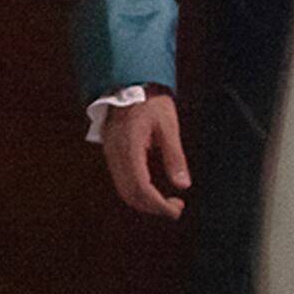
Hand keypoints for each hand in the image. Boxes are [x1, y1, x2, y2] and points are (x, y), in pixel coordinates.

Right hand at [102, 92, 188, 219]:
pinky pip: (121, 180)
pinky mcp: (111, 153)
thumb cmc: (150, 101)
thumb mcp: (168, 126)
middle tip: (176, 208)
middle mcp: (115, 155)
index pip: (141, 188)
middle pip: (130, 194)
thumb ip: (174, 157)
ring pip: (123, 190)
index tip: (176, 210)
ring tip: (167, 202)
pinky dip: (137, 191)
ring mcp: (110, 155)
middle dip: (153, 207)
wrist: (127, 83)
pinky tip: (153, 189)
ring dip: (144, 201)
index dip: (158, 205)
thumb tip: (183, 185)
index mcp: (129, 148)